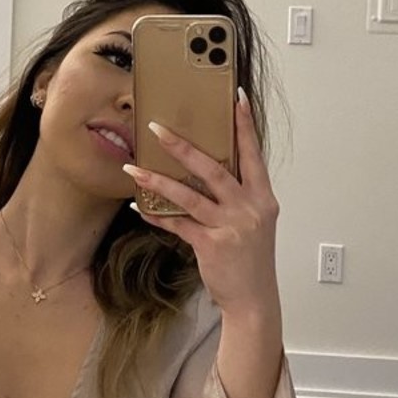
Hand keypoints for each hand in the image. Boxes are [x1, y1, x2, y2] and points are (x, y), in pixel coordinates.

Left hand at [123, 90, 279, 315]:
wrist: (254, 299)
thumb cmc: (251, 259)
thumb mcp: (255, 222)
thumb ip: (239, 196)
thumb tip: (211, 171)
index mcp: (263, 198)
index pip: (254, 153)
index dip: (245, 125)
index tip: (236, 97)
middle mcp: (249, 208)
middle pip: (214, 169)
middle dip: (184, 147)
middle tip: (158, 129)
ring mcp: (231, 226)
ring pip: (189, 195)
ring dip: (158, 180)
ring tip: (134, 166)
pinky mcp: (211, 245)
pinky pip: (178, 224)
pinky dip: (157, 215)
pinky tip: (140, 207)